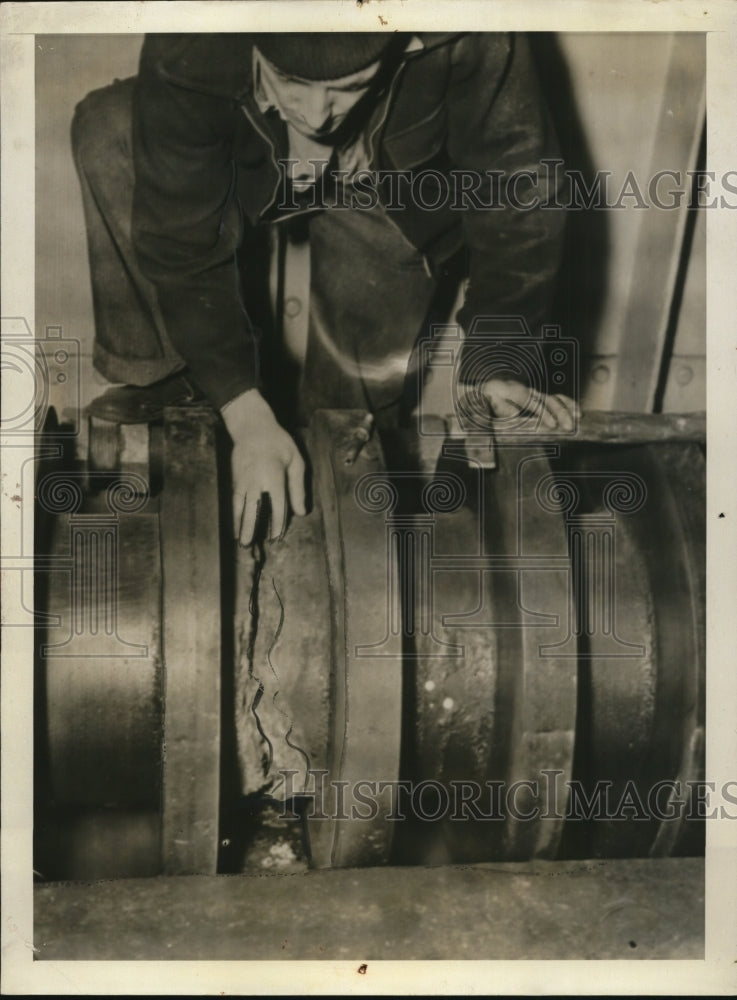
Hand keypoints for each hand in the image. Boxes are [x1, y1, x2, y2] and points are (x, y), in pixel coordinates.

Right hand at [221, 389, 305, 544]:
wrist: (251, 426)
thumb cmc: (278, 443)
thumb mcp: (295, 460)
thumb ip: (298, 487)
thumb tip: (301, 512)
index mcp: (273, 475)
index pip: (277, 504)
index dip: (277, 522)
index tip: (277, 537)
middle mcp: (255, 480)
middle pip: (253, 509)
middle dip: (251, 528)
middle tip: (249, 546)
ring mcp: (242, 480)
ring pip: (240, 507)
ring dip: (240, 525)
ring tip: (240, 542)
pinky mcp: (235, 479)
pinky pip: (235, 501)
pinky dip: (235, 515)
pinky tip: (235, 525)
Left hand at [481, 379, 579, 431]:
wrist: (491, 388)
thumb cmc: (492, 400)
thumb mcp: (493, 404)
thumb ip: (503, 408)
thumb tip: (514, 413)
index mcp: (519, 394)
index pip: (536, 404)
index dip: (546, 415)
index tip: (554, 425)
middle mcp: (530, 392)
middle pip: (550, 401)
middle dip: (561, 413)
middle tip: (569, 427)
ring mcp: (536, 394)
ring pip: (556, 398)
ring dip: (568, 408)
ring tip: (579, 417)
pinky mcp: (540, 398)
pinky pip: (556, 399)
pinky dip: (567, 404)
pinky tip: (576, 412)